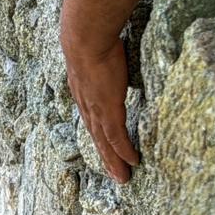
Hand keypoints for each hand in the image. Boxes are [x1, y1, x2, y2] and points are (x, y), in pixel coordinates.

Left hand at [62, 36, 138, 182]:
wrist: (85, 38)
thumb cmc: (91, 38)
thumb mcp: (94, 53)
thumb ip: (102, 60)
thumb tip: (110, 54)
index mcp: (82, 91)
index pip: (91, 118)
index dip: (98, 133)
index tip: (105, 146)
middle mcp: (86, 103)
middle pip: (96, 136)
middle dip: (105, 156)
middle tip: (115, 174)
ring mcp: (96, 108)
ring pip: (104, 142)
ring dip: (113, 161)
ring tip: (123, 177)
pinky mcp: (107, 108)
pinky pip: (116, 136)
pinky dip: (123, 150)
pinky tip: (132, 161)